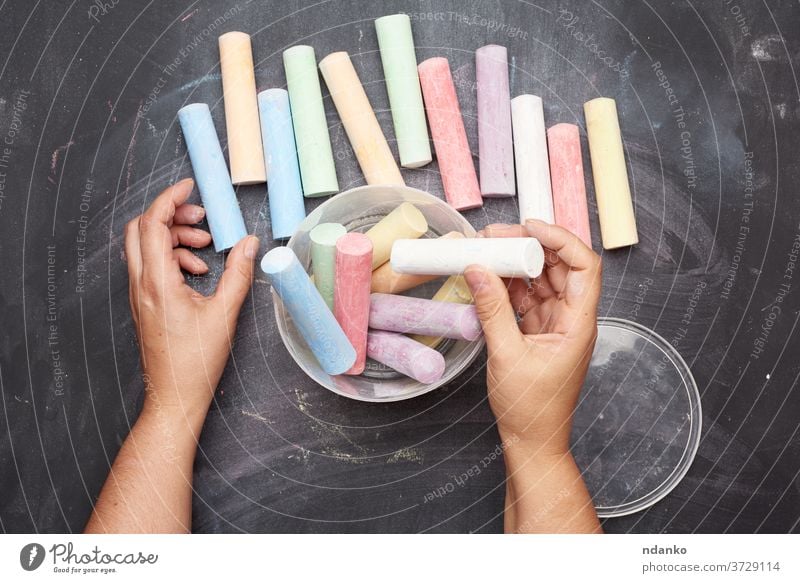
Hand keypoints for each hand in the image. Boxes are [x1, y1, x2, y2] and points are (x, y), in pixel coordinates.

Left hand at [124, 178, 258, 423]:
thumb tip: (250, 244)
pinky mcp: (143, 304)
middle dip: (171, 215)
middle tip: (201, 219)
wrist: (174, 395)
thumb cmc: (196, 361)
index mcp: (157, 282)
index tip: (189, 187)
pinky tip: (197, 272)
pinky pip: (149, 266)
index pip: (153, 223)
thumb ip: (238, 274)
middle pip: (140, 229)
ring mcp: (138, 295)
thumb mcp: (224, 313)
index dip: (170, 199)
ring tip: (205, 248)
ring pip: (144, 247)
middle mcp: (140, 285)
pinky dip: (171, 258)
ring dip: (173, 238)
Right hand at [464, 220, 601, 455]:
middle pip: (559, 267)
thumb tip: (477, 269)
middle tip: (495, 237)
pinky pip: (525, 297)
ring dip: (515, 264)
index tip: (529, 227)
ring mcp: (554, 323)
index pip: (584, 267)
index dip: (561, 240)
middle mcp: (571, 318)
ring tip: (486, 252)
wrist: (532, 441)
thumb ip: (492, 310)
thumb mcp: (506, 356)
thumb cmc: (531, 409)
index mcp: (579, 324)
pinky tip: (487, 277)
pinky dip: (507, 285)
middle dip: (529, 247)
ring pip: (540, 279)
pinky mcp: (537, 330)